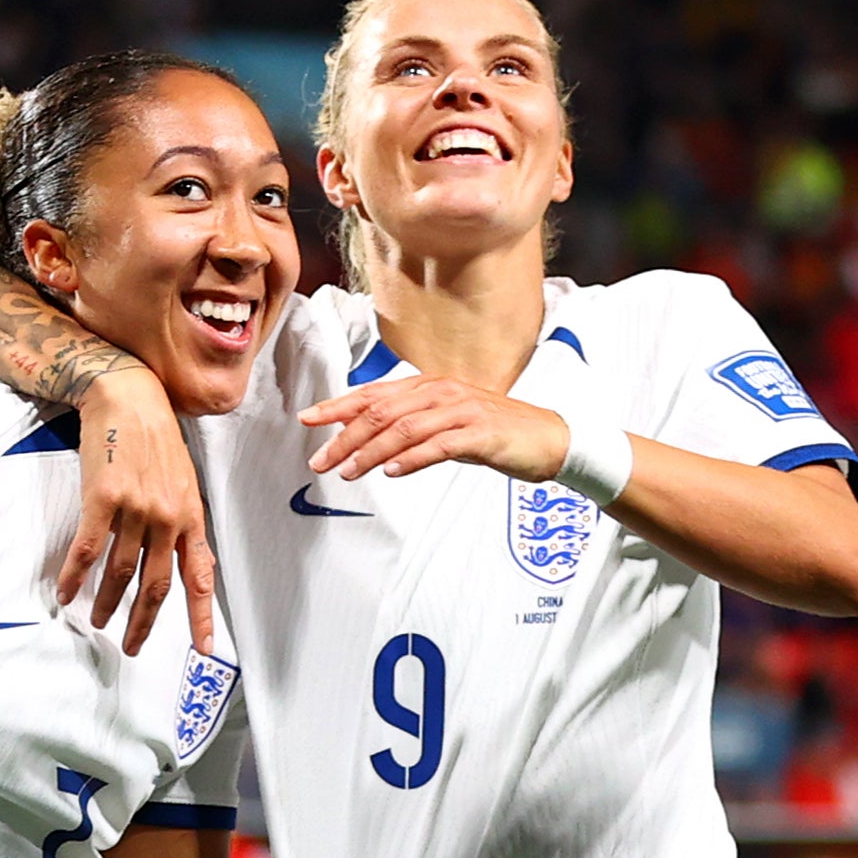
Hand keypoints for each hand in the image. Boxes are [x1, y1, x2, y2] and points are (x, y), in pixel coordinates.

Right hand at [65, 368, 213, 656]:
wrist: (128, 395)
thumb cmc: (155, 436)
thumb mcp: (183, 480)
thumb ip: (182, 521)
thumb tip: (182, 558)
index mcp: (190, 514)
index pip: (200, 575)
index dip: (201, 615)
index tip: (203, 648)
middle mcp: (167, 515)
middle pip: (156, 585)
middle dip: (143, 622)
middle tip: (132, 647)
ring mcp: (136, 507)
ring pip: (120, 572)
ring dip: (106, 602)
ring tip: (96, 620)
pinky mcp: (104, 497)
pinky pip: (88, 548)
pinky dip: (75, 576)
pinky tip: (66, 593)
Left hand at [299, 375, 568, 481]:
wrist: (549, 438)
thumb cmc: (494, 432)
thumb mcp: (445, 424)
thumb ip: (408, 426)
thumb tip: (363, 435)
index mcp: (430, 386)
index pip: (374, 394)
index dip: (338, 406)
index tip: (309, 419)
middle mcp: (442, 392)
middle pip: (382, 412)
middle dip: (345, 436)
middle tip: (321, 460)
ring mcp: (462, 410)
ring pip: (405, 429)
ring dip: (371, 451)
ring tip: (348, 471)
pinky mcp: (481, 433)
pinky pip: (440, 445)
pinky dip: (412, 458)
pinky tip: (392, 471)